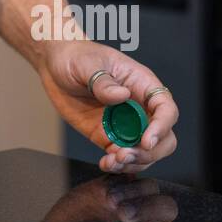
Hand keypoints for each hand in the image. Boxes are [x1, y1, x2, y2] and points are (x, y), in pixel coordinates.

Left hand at [36, 40, 178, 173]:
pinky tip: (106, 163)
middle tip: (126, 154)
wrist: (55, 65)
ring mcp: (125, 124)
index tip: (146, 140)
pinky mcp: (108, 135)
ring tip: (112, 160)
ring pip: (145, 152)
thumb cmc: (77, 56)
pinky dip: (117, 165)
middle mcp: (139, 107)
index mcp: (142, 85)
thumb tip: (121, 96)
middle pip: (163, 137)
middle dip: (150, 151)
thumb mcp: (88, 64)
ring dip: (134, 162)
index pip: (166, 109)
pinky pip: (121, 156)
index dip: (162, 126)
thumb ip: (103, 81)